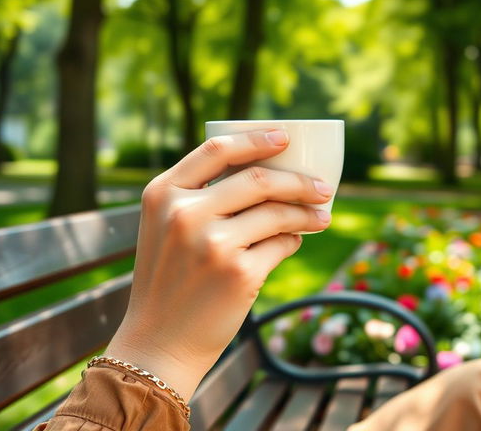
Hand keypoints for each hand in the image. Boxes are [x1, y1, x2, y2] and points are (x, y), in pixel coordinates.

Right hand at [106, 129, 333, 399]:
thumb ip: (201, 196)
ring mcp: (212, 243)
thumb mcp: (166, 228)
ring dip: (306, 212)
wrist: (157, 343)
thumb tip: (269, 173)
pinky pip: (281, 244)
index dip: (256, 139)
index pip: (217, 149)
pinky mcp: (238, 272)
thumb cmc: (168, 279)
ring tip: (321, 215)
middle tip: (323, 187)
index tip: (284, 136)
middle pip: (258, 179)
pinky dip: (294, 240)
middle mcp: (184, 213)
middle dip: (298, 180)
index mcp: (163, 193)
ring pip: (276, 212)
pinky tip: (295, 241)